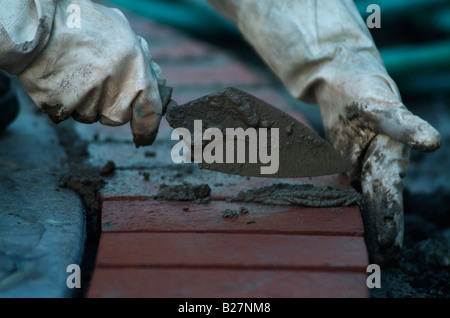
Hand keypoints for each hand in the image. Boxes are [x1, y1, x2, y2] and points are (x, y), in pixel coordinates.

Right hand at [16, 1, 168, 146]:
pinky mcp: (64, 109)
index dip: (148, 128)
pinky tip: (61, 78)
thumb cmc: (84, 25)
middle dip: (111, 103)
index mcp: (136, 73)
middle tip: (97, 75)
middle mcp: (116, 93)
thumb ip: (143, 61)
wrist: (38, 26)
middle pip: (117, 116)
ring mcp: (89, 104)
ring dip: (86, 101)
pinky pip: (68, 113)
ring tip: (76, 71)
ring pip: (92, 115)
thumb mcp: (124, 33)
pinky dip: (65, 100)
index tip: (144, 138)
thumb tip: (155, 84)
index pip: (149, 113)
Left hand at [315, 70, 440, 264]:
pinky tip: (340, 219)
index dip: (389, 221)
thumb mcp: (380, 104)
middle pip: (379, 206)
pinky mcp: (346, 165)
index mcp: (389, 158)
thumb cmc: (364, 90)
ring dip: (367, 226)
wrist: (344, 82)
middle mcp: (377, 167)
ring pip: (364, 202)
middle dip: (381, 232)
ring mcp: (362, 168)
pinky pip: (346, 188)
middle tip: (380, 261)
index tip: (388, 248)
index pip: (389, 195)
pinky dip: (346, 205)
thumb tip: (433, 142)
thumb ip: (403, 124)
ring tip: (367, 254)